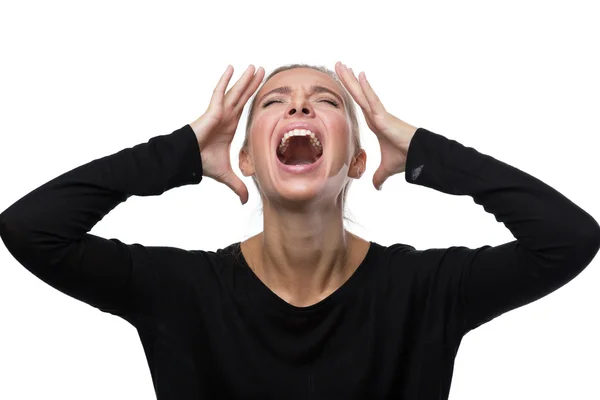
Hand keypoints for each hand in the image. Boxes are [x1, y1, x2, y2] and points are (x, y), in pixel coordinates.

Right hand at [190, 64, 264, 204]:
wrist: (188, 160)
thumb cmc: (203, 163)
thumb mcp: (226, 175)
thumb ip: (237, 185)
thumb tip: (244, 202)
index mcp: (230, 126)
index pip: (245, 108)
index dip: (253, 97)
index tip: (263, 88)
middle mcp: (226, 116)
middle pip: (242, 96)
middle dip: (252, 83)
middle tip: (263, 69)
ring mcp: (220, 112)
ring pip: (235, 91)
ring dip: (245, 79)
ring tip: (255, 66)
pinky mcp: (212, 110)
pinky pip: (220, 91)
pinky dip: (225, 80)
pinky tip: (231, 67)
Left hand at [334, 62, 417, 189]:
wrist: (419, 157)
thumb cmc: (405, 158)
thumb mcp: (387, 169)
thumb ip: (379, 176)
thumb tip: (376, 188)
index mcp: (375, 123)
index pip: (359, 103)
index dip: (351, 91)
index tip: (344, 79)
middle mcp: (376, 115)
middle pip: (357, 94)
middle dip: (347, 79)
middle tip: (337, 65)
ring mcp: (379, 114)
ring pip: (362, 93)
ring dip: (351, 79)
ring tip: (341, 65)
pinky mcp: (384, 117)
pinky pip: (372, 100)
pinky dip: (366, 88)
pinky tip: (359, 75)